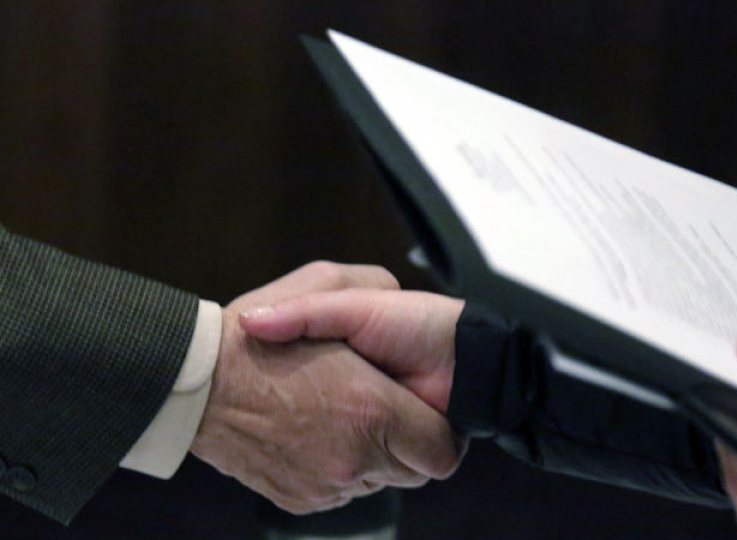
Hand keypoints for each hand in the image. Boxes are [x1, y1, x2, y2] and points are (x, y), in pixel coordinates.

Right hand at [189, 263, 463, 513]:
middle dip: (405, 442)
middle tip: (380, 406)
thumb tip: (400, 296)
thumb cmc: (260, 334)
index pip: (443, 451)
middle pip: (414, 472)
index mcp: (371, 410)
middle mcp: (353, 459)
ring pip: (377, 483)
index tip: (421, 408)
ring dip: (370, 455)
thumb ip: (376, 285)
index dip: (438, 429)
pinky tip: (317, 431)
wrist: (194, 382)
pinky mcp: (302, 501)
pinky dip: (338, 468)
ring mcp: (325, 486)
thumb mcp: (325, 282)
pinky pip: (342, 493)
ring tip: (342, 413)